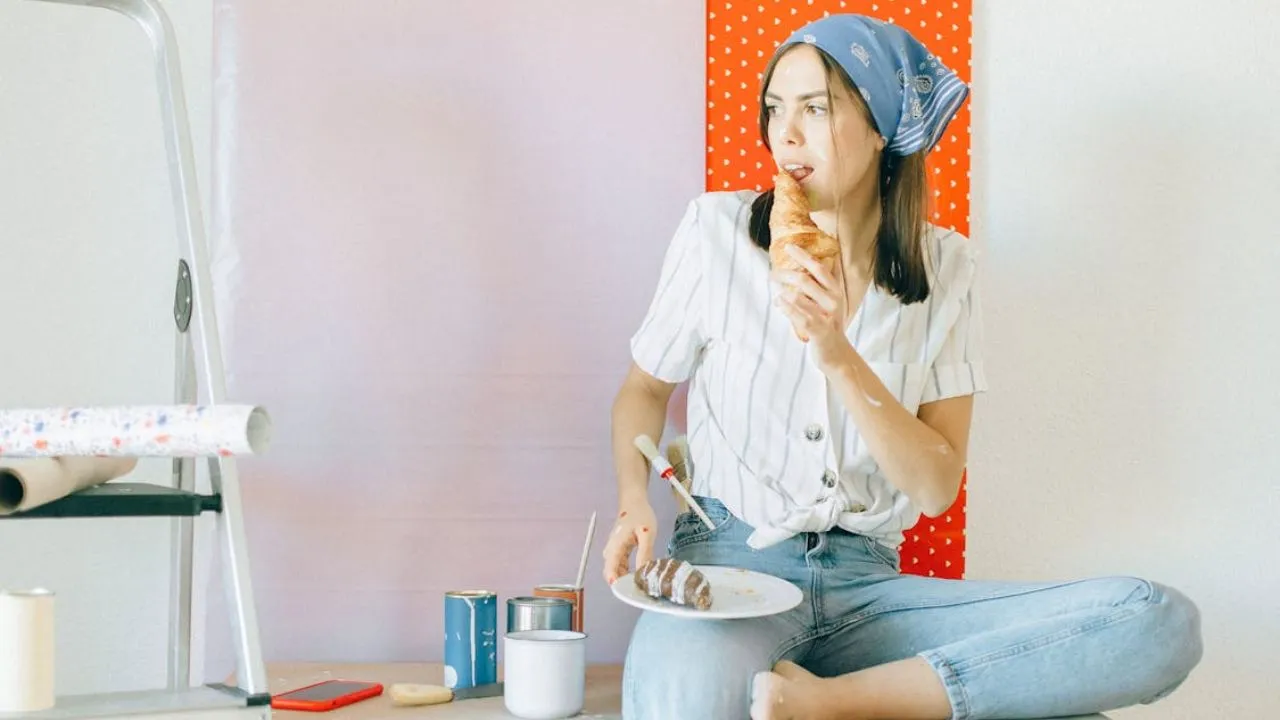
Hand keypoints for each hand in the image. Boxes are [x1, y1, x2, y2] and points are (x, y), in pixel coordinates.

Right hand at [601, 498, 658, 583]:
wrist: (633, 501)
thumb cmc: (640, 514)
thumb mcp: (647, 533)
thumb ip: (644, 552)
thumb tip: (643, 571)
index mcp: (615, 547)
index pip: (610, 571)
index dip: (616, 585)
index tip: (627, 593)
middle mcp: (611, 550)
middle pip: (612, 573)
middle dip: (623, 584)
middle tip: (639, 591)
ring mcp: (613, 550)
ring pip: (616, 570)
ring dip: (625, 578)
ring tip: (640, 584)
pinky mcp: (618, 549)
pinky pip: (620, 565)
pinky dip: (627, 571)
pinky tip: (639, 573)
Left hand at [771, 245, 852, 368]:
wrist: (836, 352)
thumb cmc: (827, 323)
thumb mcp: (829, 302)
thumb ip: (821, 284)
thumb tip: (809, 261)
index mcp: (836, 291)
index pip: (819, 268)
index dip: (803, 256)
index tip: (788, 246)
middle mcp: (833, 301)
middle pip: (805, 280)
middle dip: (784, 274)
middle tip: (772, 273)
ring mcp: (826, 316)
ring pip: (798, 297)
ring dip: (782, 292)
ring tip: (774, 291)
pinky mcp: (818, 331)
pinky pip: (797, 316)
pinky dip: (785, 307)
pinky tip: (777, 303)